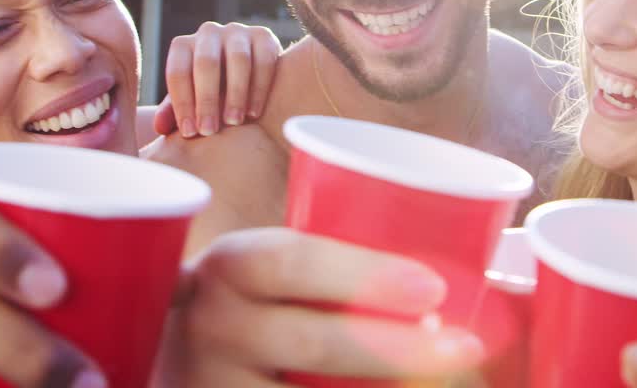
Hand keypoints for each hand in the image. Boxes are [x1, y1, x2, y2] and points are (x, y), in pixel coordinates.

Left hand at [154, 22, 281, 138]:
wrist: (247, 74)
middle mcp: (208, 33)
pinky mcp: (264, 35)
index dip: (182, 104)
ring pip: (238, 60)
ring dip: (236, 94)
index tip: (190, 133)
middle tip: (209, 131)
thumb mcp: (191, 100)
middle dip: (207, 99)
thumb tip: (160, 126)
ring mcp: (237, 31)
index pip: (178, 72)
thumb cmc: (211, 91)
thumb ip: (175, 111)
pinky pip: (264, 60)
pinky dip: (259, 88)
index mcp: (183, 46)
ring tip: (234, 122)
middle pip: (206, 63)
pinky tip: (254, 113)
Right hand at [158, 228, 485, 386]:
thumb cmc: (250, 306)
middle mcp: (211, 325)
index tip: (435, 288)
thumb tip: (458, 277)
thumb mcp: (267, 273)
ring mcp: (210, 383)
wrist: (172, 358)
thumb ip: (330, 269)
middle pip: (313, 341)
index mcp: (232, 265)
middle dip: (396, 348)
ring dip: (384, 386)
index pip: (294, 261)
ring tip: (443, 382)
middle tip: (464, 346)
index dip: (366, 274)